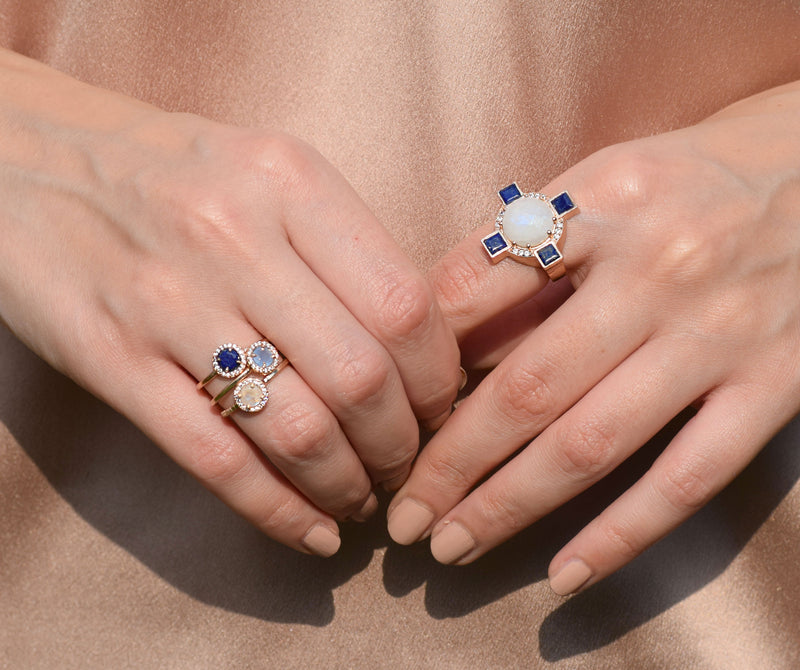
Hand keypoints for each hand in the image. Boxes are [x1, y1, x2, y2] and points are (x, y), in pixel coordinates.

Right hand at [0, 50, 461, 555]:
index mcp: (290, 182)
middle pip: (361, 376)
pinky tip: (312, 534)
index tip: (438, 406)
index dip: (437, 375)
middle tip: (402, 461)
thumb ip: (344, 242)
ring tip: (359, 497)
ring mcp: (169, 304)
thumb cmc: (170, 170)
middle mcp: (235, 238)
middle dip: (400, 443)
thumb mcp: (267, 170)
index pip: (404, 303)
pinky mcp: (113, 362)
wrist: (28, 161)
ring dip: (346, 483)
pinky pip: (216, 460)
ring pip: (297, 428)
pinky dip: (278, 512)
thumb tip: (420, 341)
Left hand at [387, 80, 799, 592]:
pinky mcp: (772, 387)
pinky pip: (689, 477)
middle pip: (527, 386)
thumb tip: (442, 333)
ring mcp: (718, 335)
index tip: (387, 408)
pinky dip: (623, 534)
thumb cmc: (685, 182)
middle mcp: (660, 270)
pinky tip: (564, 575)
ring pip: (592, 442)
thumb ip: (526, 249)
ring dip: (510, 506)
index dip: (420, 357)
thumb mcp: (601, 181)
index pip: (477, 285)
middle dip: (450, 462)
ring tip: (450, 545)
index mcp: (604, 203)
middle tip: (399, 514)